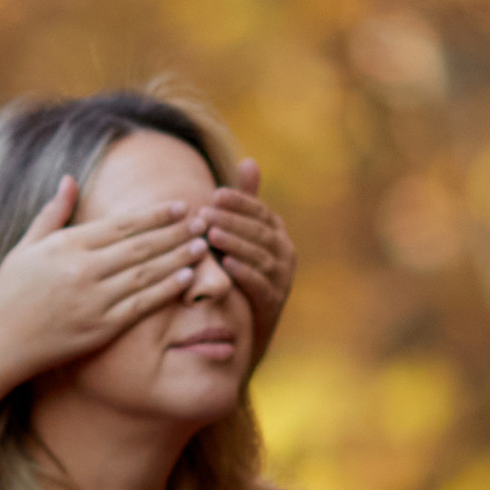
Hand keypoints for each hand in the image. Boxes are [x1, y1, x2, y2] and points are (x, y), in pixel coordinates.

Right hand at [0, 175, 202, 381]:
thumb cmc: (10, 291)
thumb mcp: (27, 245)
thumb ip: (54, 212)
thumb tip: (70, 178)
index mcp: (66, 245)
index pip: (121, 225)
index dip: (155, 215)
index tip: (180, 205)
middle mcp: (82, 270)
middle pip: (140, 246)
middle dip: (175, 232)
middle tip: (203, 221)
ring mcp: (93, 300)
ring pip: (146, 273)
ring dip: (179, 258)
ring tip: (203, 245)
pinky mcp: (100, 328)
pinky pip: (141, 306)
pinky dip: (166, 290)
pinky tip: (187, 278)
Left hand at [194, 160, 295, 360]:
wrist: (245, 329)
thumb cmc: (240, 272)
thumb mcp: (242, 236)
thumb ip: (246, 202)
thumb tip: (249, 160)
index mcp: (277, 234)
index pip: (260, 212)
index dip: (239, 202)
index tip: (214, 194)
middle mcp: (284, 254)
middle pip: (259, 232)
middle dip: (232, 221)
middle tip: (204, 213)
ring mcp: (282, 280)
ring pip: (260, 257)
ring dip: (236, 244)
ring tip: (211, 236)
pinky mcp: (273, 304)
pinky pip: (261, 285)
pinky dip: (245, 273)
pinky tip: (227, 265)